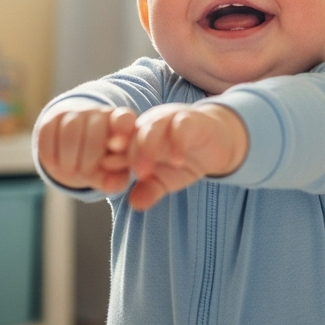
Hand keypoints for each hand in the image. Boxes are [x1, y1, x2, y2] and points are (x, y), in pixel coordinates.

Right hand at [36, 102, 137, 191]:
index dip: (121, 128)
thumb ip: (116, 180)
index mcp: (123, 126)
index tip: (116, 146)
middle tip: (85, 172)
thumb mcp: (111, 173)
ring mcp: (77, 112)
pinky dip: (50, 153)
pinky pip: (48, 132)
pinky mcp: (54, 116)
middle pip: (94, 131)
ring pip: (70, 129)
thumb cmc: (101, 163)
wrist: (75, 151)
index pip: (124, 119)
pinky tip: (56, 162)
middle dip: (88, 158)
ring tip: (71, 169)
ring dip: (68, 157)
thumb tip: (111, 186)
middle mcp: (101, 113)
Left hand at [124, 103, 247, 210]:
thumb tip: (135, 205)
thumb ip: (150, 190)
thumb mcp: (165, 180)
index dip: (112, 161)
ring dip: (145, 148)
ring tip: (144, 172)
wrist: (217, 143)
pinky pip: (181, 126)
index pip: (119, 146)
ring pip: (152, 127)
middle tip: (128, 176)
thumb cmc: (184, 159)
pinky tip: (177, 161)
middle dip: (126, 155)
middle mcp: (150, 125)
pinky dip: (177, 143)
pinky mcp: (191, 119)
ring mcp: (170, 119)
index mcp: (137, 138)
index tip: (107, 181)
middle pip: (131, 134)